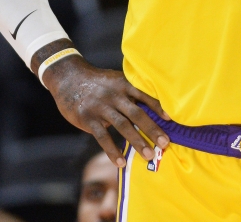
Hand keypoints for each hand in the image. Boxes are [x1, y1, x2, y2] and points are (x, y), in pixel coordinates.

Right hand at [42, 51, 170, 166]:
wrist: (69, 78)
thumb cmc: (98, 83)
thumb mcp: (115, 81)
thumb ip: (130, 93)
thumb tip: (154, 109)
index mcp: (123, 84)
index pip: (144, 96)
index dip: (158, 107)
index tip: (171, 120)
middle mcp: (114, 95)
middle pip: (137, 113)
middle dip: (152, 129)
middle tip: (165, 143)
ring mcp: (100, 107)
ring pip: (122, 125)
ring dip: (137, 141)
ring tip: (148, 155)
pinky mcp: (87, 118)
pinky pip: (102, 137)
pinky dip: (112, 151)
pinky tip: (120, 163)